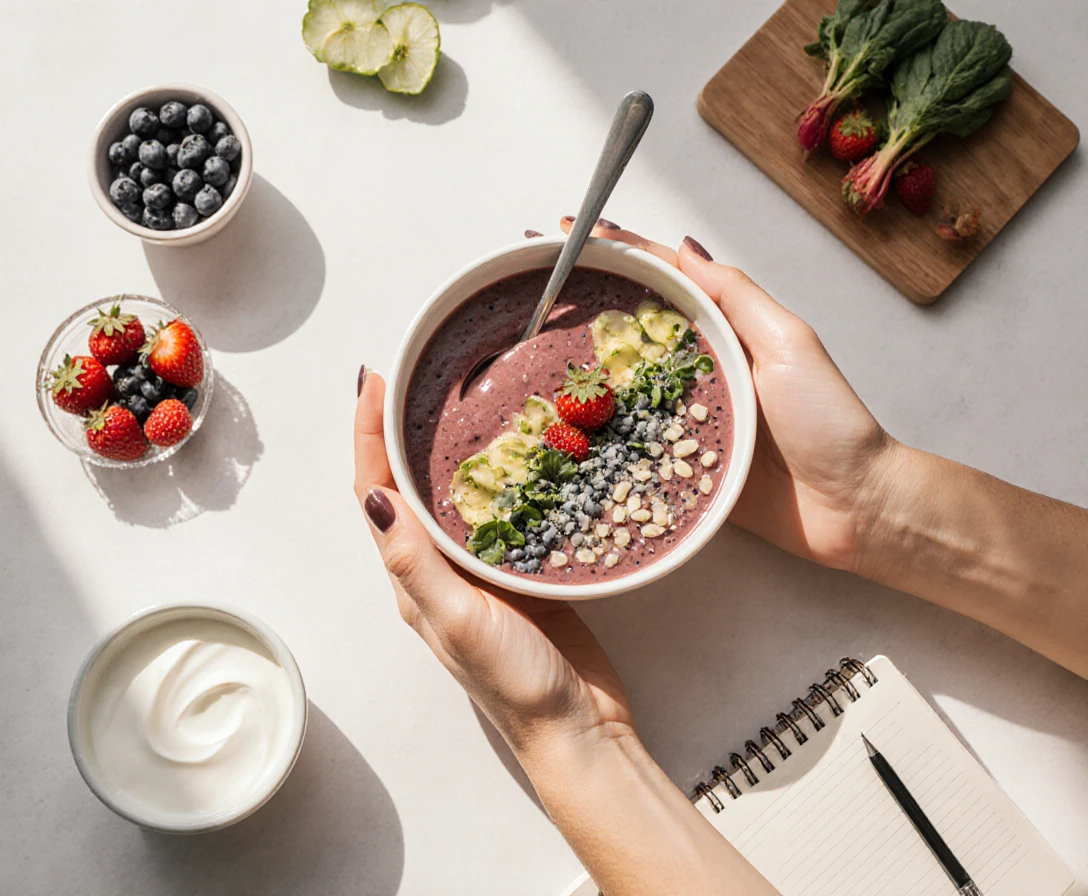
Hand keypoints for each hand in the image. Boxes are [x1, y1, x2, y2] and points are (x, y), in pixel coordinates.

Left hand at [353, 371, 632, 757]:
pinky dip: (499, 475)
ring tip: (460, 397)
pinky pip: (500, 511)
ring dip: (446, 446)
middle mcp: (439, 569)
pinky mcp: (521, 570)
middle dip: (400, 430)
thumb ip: (416, 563)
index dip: (368, 436)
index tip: (373, 382)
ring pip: (453, 495)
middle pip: (407, 486)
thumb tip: (372, 496)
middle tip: (413, 376)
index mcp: (413, 578)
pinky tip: (519, 451)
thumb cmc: (515, 683)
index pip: (377, 493)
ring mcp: (480, 570)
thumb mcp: (458, 621)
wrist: (578, 727)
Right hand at [557, 218, 894, 571]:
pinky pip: (627, 443)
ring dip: (573, 364)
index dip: (612, 251)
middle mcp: (695, 369)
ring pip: (617, 384)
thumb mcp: (787, 342)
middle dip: (578, 301)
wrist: (850, 507)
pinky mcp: (676, 463)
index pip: (658, 279)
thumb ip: (735, 296)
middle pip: (626, 327)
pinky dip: (591, 432)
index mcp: (723, 331)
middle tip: (526, 283)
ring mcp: (681, 417)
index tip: (566, 230)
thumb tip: (682, 246)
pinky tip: (552, 423)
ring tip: (524, 341)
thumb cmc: (829, 422)